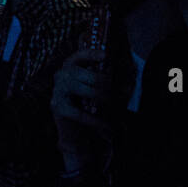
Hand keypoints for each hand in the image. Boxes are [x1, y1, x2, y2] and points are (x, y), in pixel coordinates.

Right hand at [51, 48, 113, 167]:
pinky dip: (96, 120)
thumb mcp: (98, 91)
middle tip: (122, 95)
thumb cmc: (89, 107)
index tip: (107, 56)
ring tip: (116, 107)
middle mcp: (61, 76)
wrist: (75, 132)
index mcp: (70, 67)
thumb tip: (129, 81)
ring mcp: (58, 91)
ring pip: (88, 91)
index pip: (79, 56)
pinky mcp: (58, 108)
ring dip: (106, 99)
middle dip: (110, 86)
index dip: (92, 54)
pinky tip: (108, 126)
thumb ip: (110, 83)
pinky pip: (81, 113)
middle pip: (91, 76)